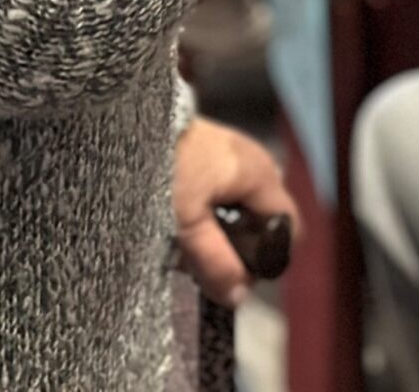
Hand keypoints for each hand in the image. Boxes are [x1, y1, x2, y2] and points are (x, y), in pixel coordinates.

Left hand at [171, 118, 295, 309]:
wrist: (127, 121)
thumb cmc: (164, 169)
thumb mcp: (187, 224)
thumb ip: (215, 262)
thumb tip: (240, 298)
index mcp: (261, 176)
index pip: (290, 227)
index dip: (270, 258)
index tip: (238, 274)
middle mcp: (257, 161)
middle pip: (261, 221)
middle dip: (235, 247)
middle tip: (200, 262)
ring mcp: (235, 151)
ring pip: (238, 206)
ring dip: (216, 229)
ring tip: (182, 240)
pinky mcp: (212, 147)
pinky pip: (222, 189)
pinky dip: (206, 208)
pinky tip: (178, 216)